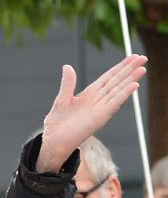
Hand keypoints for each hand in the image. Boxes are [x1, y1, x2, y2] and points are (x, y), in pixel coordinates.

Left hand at [37, 54, 146, 172]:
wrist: (54, 140)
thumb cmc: (57, 123)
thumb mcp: (62, 99)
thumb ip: (67, 83)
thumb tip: (67, 66)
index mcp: (89, 94)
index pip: (108, 77)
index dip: (120, 66)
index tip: (132, 56)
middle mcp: (97, 100)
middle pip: (117, 81)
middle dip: (129, 69)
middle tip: (143, 57)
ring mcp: (100, 108)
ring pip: (118, 90)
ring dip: (130, 80)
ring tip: (142, 68)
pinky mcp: (100, 117)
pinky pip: (114, 104)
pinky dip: (123, 94)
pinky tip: (133, 86)